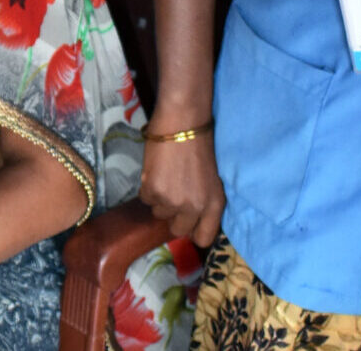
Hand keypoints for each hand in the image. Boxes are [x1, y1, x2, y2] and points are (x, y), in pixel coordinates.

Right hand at [138, 111, 225, 246]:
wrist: (182, 121)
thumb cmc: (200, 145)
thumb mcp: (212, 179)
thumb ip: (204, 202)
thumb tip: (190, 218)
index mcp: (214, 204)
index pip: (204, 238)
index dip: (194, 231)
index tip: (188, 222)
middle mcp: (195, 207)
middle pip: (178, 230)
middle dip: (174, 217)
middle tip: (173, 197)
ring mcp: (172, 201)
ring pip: (159, 213)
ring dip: (160, 200)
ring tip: (165, 177)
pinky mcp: (153, 191)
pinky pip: (146, 199)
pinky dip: (148, 188)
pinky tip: (156, 171)